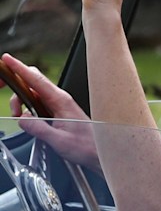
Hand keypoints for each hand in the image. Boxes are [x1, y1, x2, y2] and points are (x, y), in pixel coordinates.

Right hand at [2, 53, 101, 173]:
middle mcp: (60, 99)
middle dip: (16, 87)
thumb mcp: (59, 140)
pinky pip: (38, 103)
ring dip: (21, 102)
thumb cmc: (87, 146)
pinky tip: (28, 119)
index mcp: (61, 101)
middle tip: (9, 103)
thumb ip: (38, 128)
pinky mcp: (58, 112)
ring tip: (20, 117)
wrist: (101, 151)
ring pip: (33, 93)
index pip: (36, 80)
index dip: (19, 68)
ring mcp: (59, 104)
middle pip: (32, 82)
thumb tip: (22, 118)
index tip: (7, 59)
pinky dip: (28, 108)